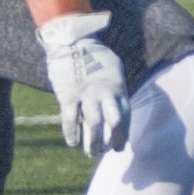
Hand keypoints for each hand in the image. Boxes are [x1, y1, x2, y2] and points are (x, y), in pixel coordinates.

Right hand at [38, 11, 128, 155]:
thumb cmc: (94, 54)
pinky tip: (73, 143)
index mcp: (118, 88)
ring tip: (92, 153)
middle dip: (113, 141)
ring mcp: (87, 95)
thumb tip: (119, 102)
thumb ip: (116, 85)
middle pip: (114, 123)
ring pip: (94, 124)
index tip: (120, 146)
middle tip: (108, 151)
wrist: (72, 41)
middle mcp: (105, 93)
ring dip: (93, 142)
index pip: (125, 116)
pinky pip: (70, 119)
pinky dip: (71, 133)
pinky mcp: (68, 95)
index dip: (124, 134)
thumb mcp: (113, 67)